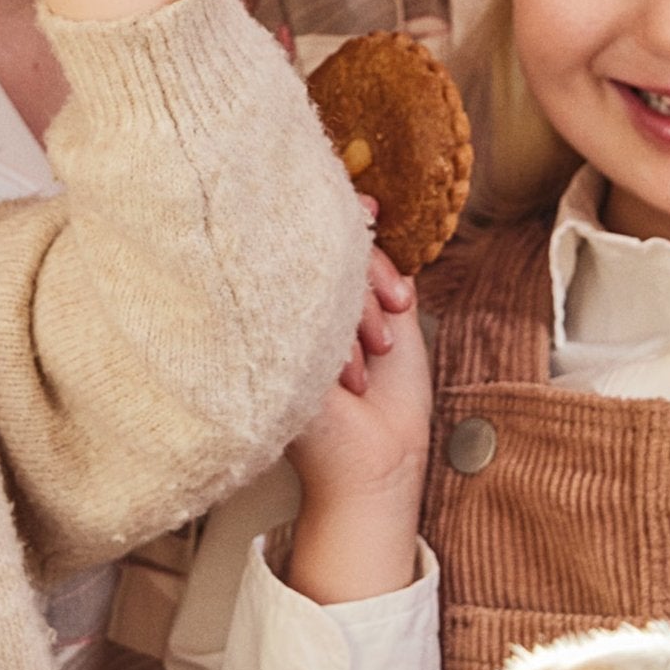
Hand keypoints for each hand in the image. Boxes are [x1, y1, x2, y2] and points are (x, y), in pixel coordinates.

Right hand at [284, 237, 429, 605]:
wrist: (380, 459)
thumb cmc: (390, 399)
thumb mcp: (398, 319)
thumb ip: (383, 270)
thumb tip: (370, 213)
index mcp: (327, 296)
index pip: (332, 237)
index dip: (352, 219)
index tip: (372, 210)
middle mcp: (299, 303)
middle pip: (326, 247)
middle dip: (369, 269)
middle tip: (394, 308)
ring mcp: (282, 322)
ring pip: (318, 271)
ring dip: (361, 311)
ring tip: (378, 352)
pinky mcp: (272, 345)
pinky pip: (303, 306)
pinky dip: (341, 337)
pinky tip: (352, 375)